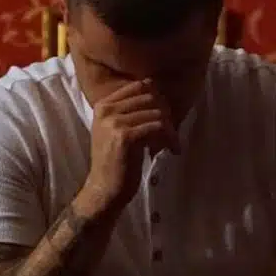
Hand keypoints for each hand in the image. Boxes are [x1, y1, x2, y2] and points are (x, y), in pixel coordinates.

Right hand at [80, 79, 178, 212]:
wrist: (104, 189)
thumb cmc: (115, 162)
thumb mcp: (116, 130)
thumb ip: (130, 111)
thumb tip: (155, 89)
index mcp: (103, 105)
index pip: (139, 86)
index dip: (159, 99)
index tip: (165, 118)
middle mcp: (107, 110)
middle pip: (150, 97)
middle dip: (167, 114)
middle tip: (171, 133)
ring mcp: (114, 123)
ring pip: (157, 113)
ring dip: (171, 129)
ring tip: (172, 144)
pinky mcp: (125, 137)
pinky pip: (158, 127)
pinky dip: (170, 138)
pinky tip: (172, 150)